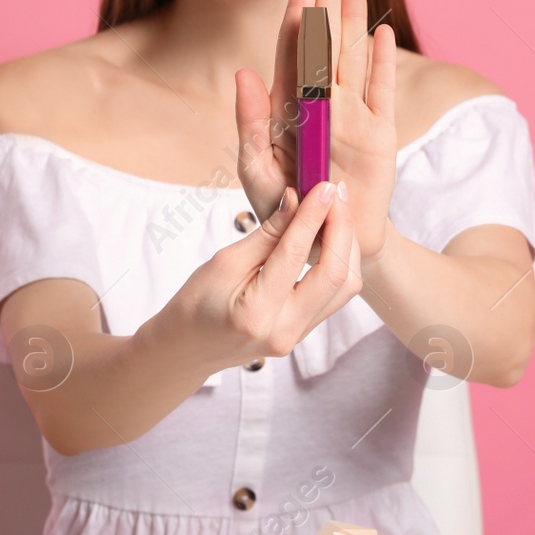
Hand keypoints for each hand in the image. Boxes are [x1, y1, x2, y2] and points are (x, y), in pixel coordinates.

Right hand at [158, 180, 361, 366]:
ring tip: (335, 212)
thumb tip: (295, 199)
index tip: (323, 187)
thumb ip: (266, 234)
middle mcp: (285, 330)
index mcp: (256, 313)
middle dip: (342, 228)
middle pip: (336, 276)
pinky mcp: (306, 331)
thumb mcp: (224, 262)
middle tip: (336, 193)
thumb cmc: (196, 303)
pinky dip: (339, 262)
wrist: (188, 348)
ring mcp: (299, 335)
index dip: (312, 216)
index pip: (294, 256)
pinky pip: (336, 295)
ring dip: (346, 246)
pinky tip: (331, 237)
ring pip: (345, 287)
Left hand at [235, 0, 397, 263]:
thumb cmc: (286, 213)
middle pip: (325, 40)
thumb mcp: (258, 173)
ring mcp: (352, 115)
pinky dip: (381, 61)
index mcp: (287, 107)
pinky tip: (381, 30)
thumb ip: (250, 125)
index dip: (297, 9)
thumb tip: (244, 74)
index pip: (292, 48)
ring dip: (354, 17)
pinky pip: (381, 91)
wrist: (328, 245)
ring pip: (353, 55)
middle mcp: (321, 103)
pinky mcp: (380, 135)